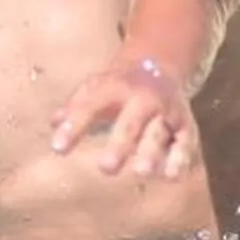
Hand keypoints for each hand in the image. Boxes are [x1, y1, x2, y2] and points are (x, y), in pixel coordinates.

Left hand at [49, 56, 196, 179]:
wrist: (159, 63)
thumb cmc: (117, 86)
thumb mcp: (94, 89)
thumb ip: (75, 108)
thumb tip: (54, 124)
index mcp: (113, 88)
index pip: (90, 106)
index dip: (74, 126)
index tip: (58, 148)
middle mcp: (142, 98)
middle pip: (131, 122)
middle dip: (120, 145)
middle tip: (106, 168)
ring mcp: (165, 111)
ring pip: (159, 132)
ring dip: (151, 153)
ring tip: (142, 173)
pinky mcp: (184, 124)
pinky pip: (184, 141)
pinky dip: (180, 157)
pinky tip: (171, 175)